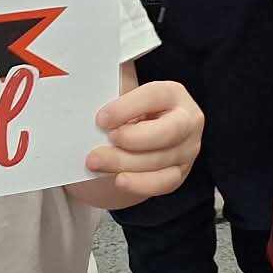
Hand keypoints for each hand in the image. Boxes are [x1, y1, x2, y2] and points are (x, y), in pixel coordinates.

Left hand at [88, 80, 202, 199]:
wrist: (136, 139)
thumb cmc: (129, 114)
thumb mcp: (124, 95)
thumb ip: (112, 89)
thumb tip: (84, 89)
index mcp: (173, 94)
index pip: (155, 96)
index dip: (127, 108)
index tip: (101, 118)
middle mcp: (187, 120)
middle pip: (168, 131)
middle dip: (133, 139)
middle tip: (105, 141)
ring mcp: (186, 149)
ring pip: (159, 160)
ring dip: (124, 163)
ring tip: (96, 162)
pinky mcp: (179, 173)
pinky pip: (163, 182)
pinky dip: (140, 183)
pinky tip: (120, 180)